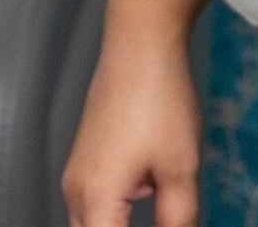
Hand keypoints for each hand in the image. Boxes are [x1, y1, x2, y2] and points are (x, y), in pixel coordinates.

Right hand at [61, 31, 201, 226]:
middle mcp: (76, 192)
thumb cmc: (160, 101)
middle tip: (165, 217)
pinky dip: (117, 210)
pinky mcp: (86, 159)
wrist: (141, 48)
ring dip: (119, 223)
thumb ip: (179, 217)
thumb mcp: (181, 168)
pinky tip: (152, 187)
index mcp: (96, 199)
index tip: (167, 224)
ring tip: (159, 193)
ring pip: (92, 222)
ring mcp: (77, 175)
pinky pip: (95, 201)